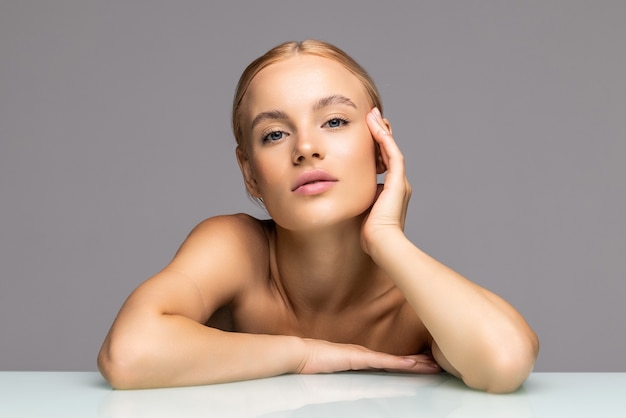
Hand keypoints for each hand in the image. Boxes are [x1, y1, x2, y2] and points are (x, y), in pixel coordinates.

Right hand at [295, 338, 440, 374]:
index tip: (425, 361)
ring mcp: (364, 355)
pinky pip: (385, 362)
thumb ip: (345, 368)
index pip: (391, 360)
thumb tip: (351, 376)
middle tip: (438, 362)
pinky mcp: (360, 358)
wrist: (300, 353)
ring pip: (396, 360)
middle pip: (398, 359)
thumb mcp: (333, 367)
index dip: (409, 360)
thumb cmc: (312, 361)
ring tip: (434, 364)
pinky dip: (401, 363)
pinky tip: (414, 364)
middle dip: (419, 361)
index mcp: (362, 357)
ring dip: (416, 363)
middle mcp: (366, 354)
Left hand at [361, 108, 411, 254]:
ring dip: (381, 130)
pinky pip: (392, 153)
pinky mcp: (399, 182)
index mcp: (390, 192)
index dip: (375, 147)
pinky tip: (375, 125)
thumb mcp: (360, 211)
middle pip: (389, 152)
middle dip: (380, 134)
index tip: (365, 134)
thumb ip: (356, 200)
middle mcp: (398, 184)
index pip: (383, 163)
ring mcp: (400, 182)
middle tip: (371, 117)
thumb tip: (340, 194)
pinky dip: (383, 138)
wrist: (381, 243)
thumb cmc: (369, 234)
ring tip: (372, 115)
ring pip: (391, 148)